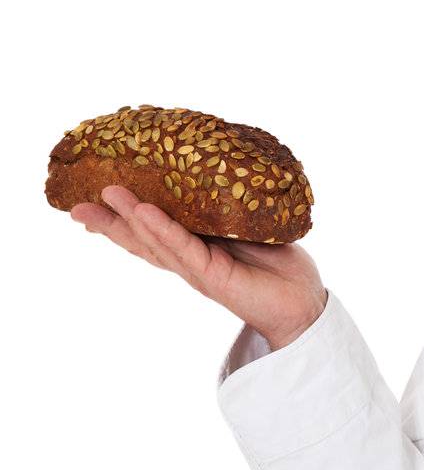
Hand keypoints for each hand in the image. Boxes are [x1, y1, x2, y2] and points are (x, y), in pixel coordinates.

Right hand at [71, 185, 327, 349]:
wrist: (304, 303)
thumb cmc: (278, 264)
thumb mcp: (247, 227)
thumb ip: (227, 207)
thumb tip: (219, 166)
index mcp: (194, 248)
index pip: (150, 232)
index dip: (120, 219)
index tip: (91, 200)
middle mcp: (189, 260)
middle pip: (140, 241)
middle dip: (108, 224)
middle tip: (74, 206)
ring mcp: (198, 270)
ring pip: (156, 242)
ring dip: (131, 218)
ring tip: (109, 195)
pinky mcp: (214, 276)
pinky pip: (186, 249)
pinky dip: (165, 232)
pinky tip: (146, 215)